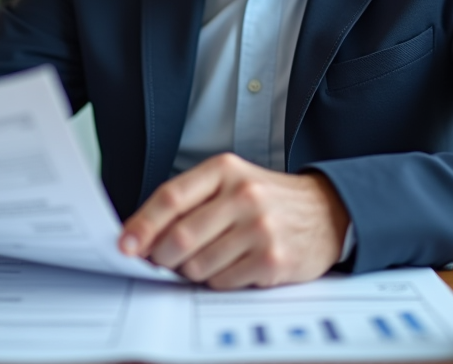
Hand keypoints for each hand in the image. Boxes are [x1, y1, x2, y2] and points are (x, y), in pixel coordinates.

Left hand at [119, 153, 349, 288]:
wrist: (327, 212)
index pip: (171, 198)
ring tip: (204, 261)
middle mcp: (244, 195)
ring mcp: (260, 228)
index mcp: (225, 170)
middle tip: (158, 263)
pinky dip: (216, 281)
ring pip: (198, 265)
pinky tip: (230, 267)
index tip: (124, 245)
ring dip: (190, 272)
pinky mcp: (272, 260)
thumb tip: (142, 236)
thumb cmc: (269, 199)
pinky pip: (223, 282)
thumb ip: (190, 202)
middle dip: (160, 258)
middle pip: (180, 237)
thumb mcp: (231, 182)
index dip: (142, 225)